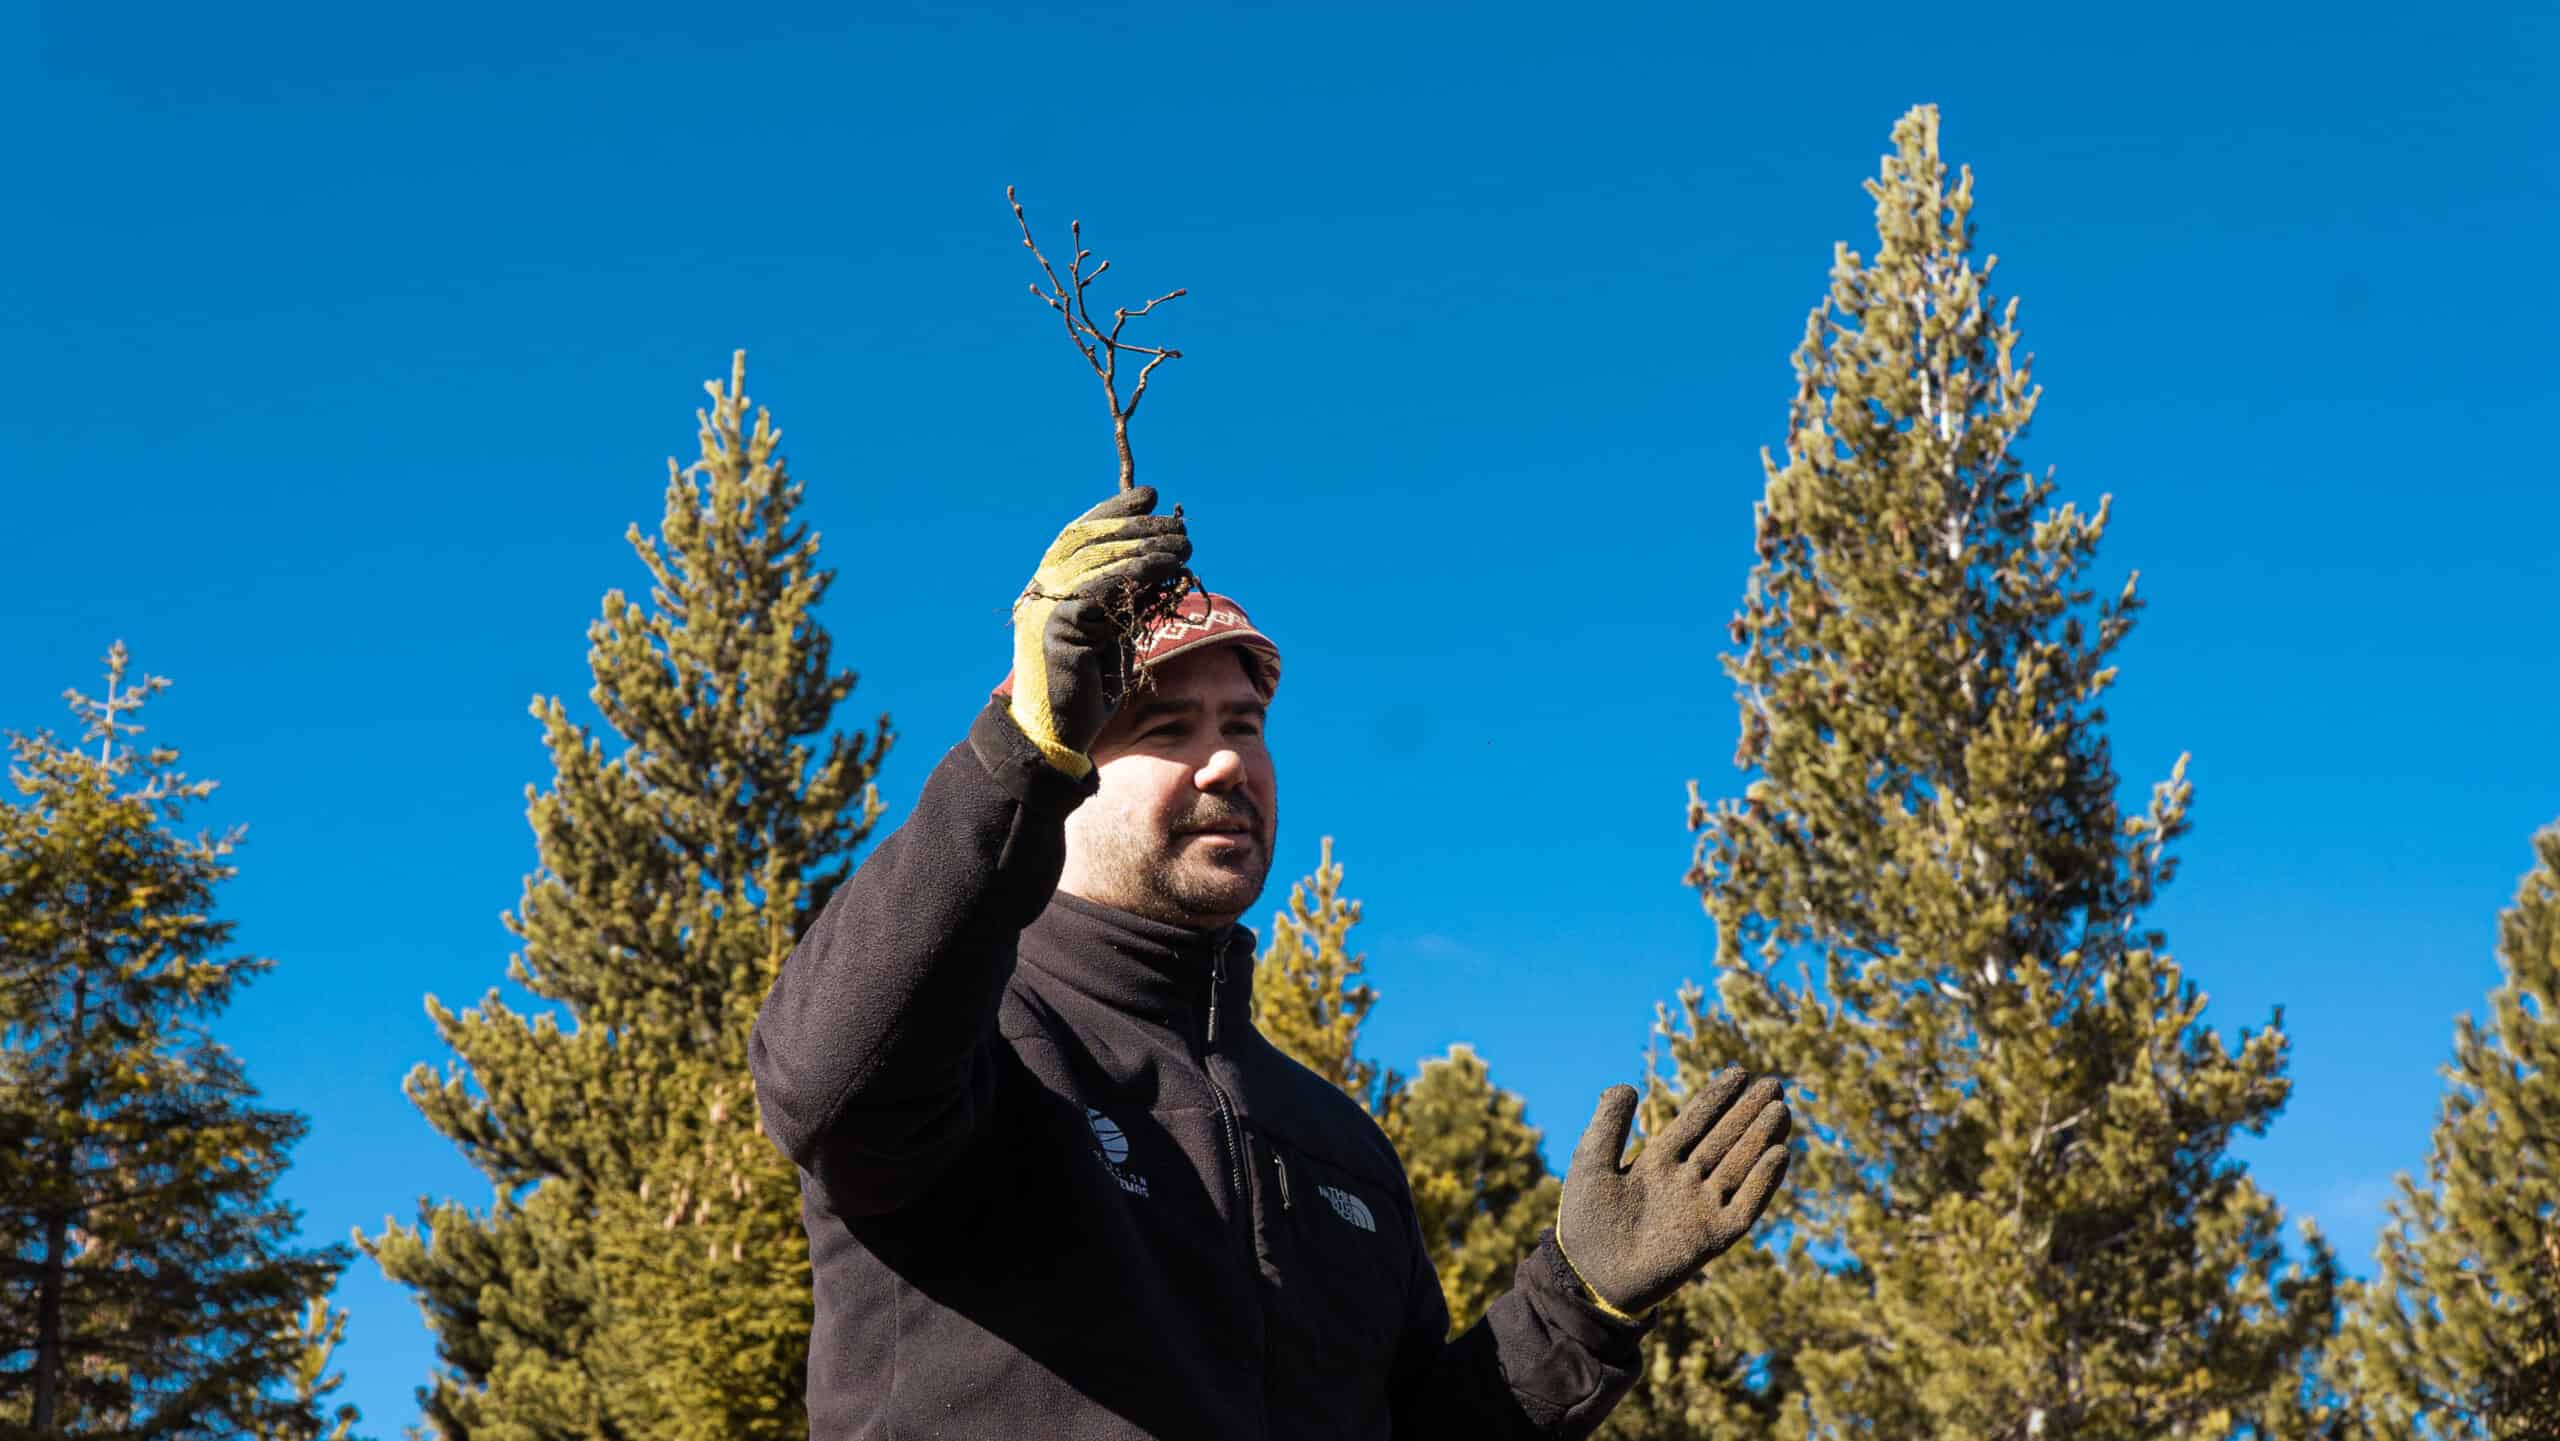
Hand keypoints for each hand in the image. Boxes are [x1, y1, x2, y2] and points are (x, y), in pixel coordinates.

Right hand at [1008, 487, 1190, 775]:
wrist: (1060, 732)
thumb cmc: (1090, 686)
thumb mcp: (1116, 630)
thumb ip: (1129, 596)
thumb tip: (1164, 559)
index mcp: (1050, 587)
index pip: (1080, 534)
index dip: (1113, 511)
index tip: (1149, 496)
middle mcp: (1041, 590)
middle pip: (1090, 540)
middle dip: (1139, 527)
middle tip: (1179, 525)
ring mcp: (1044, 607)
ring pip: (1098, 560)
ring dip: (1146, 547)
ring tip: (1184, 545)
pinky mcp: (1055, 626)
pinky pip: (1099, 589)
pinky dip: (1135, 574)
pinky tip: (1165, 569)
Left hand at [1556, 1066, 1791, 1317]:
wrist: (1589, 1277)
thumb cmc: (1586, 1222)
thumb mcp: (1591, 1162)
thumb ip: (1608, 1124)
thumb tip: (1627, 1085)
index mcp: (1658, 1162)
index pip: (1695, 1122)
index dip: (1717, 1098)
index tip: (1739, 1072)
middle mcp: (1685, 1182)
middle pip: (1724, 1139)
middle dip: (1748, 1112)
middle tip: (1774, 1083)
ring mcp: (1701, 1209)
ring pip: (1739, 1166)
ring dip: (1760, 1139)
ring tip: (1781, 1110)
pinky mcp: (1712, 1238)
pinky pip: (1745, 1207)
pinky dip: (1762, 1183)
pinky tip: (1778, 1154)